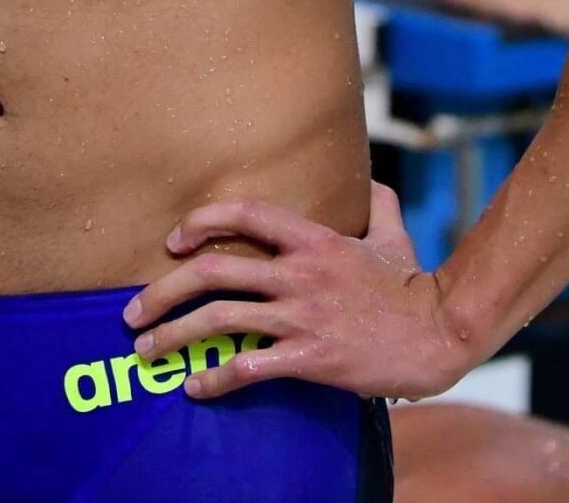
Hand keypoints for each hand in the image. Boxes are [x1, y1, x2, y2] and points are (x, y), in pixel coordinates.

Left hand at [123, 184, 470, 403]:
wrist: (436, 334)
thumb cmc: (410, 284)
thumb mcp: (392, 233)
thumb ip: (375, 202)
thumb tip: (370, 180)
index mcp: (313, 238)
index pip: (243, 213)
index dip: (201, 221)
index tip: (172, 241)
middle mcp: (299, 272)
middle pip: (214, 271)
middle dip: (163, 290)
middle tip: (132, 311)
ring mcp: (302, 316)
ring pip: (221, 320)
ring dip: (174, 337)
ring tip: (147, 351)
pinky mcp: (310, 358)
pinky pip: (249, 369)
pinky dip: (215, 379)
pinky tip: (195, 387)